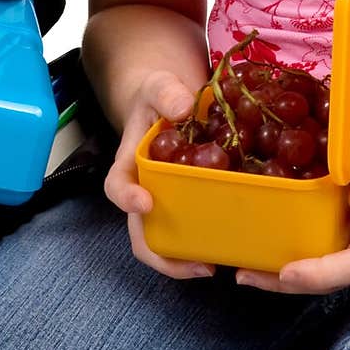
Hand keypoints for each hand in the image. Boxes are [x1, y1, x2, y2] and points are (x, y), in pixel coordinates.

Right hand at [103, 69, 216, 280]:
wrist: (175, 98)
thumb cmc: (161, 94)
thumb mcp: (160, 85)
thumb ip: (166, 93)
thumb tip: (184, 107)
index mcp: (130, 162)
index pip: (116, 186)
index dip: (127, 198)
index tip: (145, 203)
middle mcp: (146, 189)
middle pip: (141, 232)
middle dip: (163, 255)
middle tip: (196, 265)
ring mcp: (169, 201)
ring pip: (168, 240)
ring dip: (187, 259)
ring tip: (215, 265)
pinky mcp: (193, 203)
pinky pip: (197, 227)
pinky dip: (210, 240)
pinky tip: (233, 245)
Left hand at [234, 113, 349, 293]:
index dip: (317, 273)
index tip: (285, 272)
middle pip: (334, 277)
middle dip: (288, 281)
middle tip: (244, 275)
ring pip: (331, 272)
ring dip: (291, 274)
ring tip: (247, 268)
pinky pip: (334, 256)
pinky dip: (304, 257)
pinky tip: (274, 247)